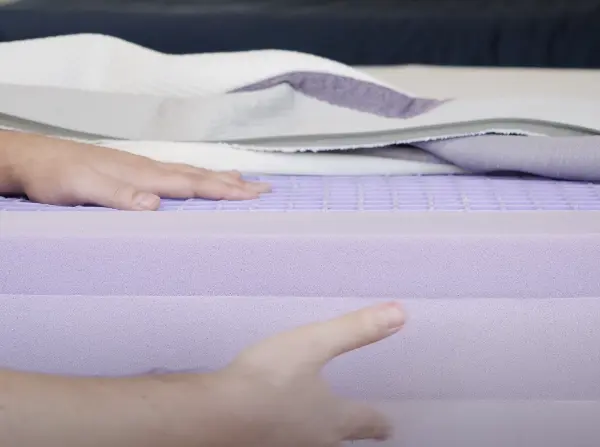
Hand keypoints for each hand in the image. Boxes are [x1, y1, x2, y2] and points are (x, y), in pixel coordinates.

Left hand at [0, 131, 270, 209]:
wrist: (32, 158)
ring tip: (243, 180)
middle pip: (199, 176)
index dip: (223, 191)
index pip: (191, 184)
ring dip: (219, 178)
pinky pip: (176, 174)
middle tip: (263, 187)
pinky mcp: (133, 170)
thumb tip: (156, 205)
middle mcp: (148, 169)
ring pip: (190, 173)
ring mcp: (142, 168)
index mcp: (142, 176)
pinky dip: (197, 177)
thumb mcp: (82, 189)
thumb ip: (119, 196)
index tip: (253, 194)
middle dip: (232, 183)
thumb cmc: (56, 176)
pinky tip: (197, 179)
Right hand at [0, 303, 404, 446]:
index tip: (387, 425)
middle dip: (348, 433)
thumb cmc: (266, 380)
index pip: (365, 422)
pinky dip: (285, 433)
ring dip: (317, 434)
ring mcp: (284, 446)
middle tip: (354, 429)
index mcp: (331, 418)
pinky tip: (272, 423)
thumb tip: (400, 314)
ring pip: (309, 442)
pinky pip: (280, 439)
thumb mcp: (313, 345)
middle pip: (338, 440)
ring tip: (315, 426)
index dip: (378, 422)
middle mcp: (312, 440)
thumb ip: (355, 330)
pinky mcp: (257, 444)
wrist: (213, 416)